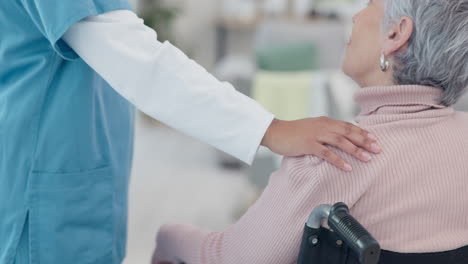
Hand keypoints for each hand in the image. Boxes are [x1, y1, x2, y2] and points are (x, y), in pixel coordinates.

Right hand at [261, 117, 380, 170]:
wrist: (275, 132)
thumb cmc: (293, 132)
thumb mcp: (312, 129)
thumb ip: (325, 132)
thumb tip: (339, 140)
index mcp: (325, 121)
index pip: (348, 126)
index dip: (363, 132)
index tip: (375, 140)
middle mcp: (323, 126)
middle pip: (348, 132)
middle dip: (365, 141)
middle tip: (378, 149)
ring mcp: (316, 134)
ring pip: (341, 141)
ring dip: (355, 150)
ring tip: (367, 158)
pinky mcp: (308, 144)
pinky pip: (326, 153)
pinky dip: (338, 160)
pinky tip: (347, 167)